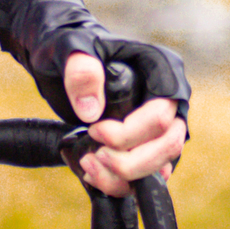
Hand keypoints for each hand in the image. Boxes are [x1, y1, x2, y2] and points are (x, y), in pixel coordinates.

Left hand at [59, 50, 186, 198]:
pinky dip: (120, 182)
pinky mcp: (144, 143)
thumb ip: (81, 72)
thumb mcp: (70, 48)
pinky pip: (144, 174)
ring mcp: (159, 125)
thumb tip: (91, 112)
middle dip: (130, 161)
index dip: (130, 133)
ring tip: (89, 165)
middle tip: (93, 155)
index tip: (94, 130)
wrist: (60, 58)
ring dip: (125, 176)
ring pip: (161, 165)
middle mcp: (168, 100)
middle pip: (169, 144)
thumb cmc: (71, 45)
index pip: (161, 115)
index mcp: (162, 70)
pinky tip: (93, 172)